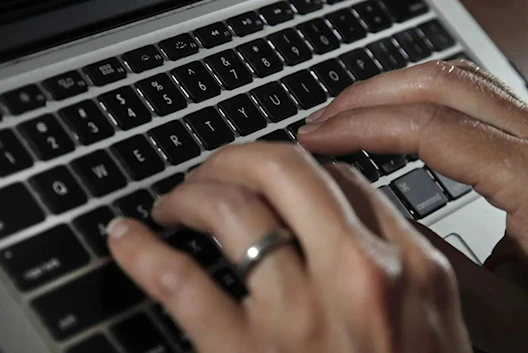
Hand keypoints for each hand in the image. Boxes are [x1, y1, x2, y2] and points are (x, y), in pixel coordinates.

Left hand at [107, 143, 471, 352]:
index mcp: (411, 269)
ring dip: (189, 193)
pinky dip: (143, 252)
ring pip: (230, 208)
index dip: (295, 165)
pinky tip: (127, 239)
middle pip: (284, 171)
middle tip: (212, 172)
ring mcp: (300, 312)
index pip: (342, 181)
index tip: (270, 174)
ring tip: (173, 204)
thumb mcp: (433, 332)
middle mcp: (358, 275)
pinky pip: (180, 281)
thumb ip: (399, 273)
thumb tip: (346, 227)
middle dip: (235, 158)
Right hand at [297, 59, 527, 286]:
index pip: (431, 127)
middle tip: (322, 119)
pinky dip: (421, 102)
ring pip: (459, 80)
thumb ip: (433, 262)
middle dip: (369, 95)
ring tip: (348, 117)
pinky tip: (394, 125)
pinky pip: (473, 98)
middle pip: (442, 83)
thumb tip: (367, 216)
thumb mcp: (503, 309)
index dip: (361, 125)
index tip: (317, 137)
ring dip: (394, 91)